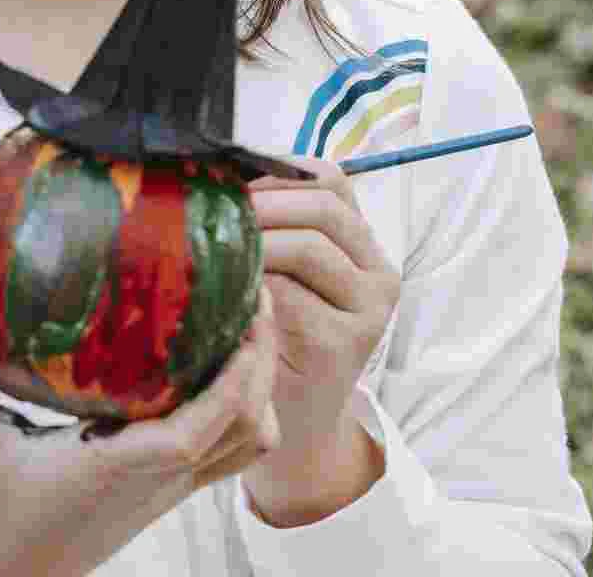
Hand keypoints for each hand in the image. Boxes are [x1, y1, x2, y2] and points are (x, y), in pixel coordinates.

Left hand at [245, 157, 400, 462]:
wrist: (292, 421)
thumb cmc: (275, 333)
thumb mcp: (280, 269)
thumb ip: (271, 224)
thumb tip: (214, 172)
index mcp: (361, 241)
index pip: (327, 178)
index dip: (277, 170)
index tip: (231, 180)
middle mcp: (377, 271)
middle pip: (323, 205)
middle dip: (263, 201)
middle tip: (216, 210)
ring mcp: (368, 308)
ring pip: (310, 245)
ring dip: (257, 240)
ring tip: (218, 246)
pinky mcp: (347, 343)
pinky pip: (294, 295)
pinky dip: (255, 285)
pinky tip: (228, 291)